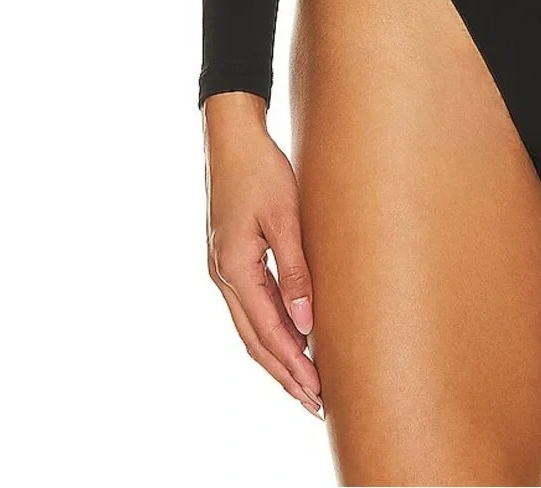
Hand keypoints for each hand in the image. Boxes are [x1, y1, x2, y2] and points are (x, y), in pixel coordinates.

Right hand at [202, 94, 323, 417]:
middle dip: (285, 374)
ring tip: (304, 383)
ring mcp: (223, 268)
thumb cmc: (261, 169)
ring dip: (277, 356)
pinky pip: (249, 307)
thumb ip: (295, 270)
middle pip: (254, 340)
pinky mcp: (230, 258)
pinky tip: (289, 338)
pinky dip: (269, 330)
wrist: (232, 137)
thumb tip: (306, 322)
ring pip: (250, 327)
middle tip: (314, 404)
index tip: (318, 391)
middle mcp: (223, 276)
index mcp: (234, 268)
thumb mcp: (285, 216)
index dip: (293, 365)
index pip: (267, 332)